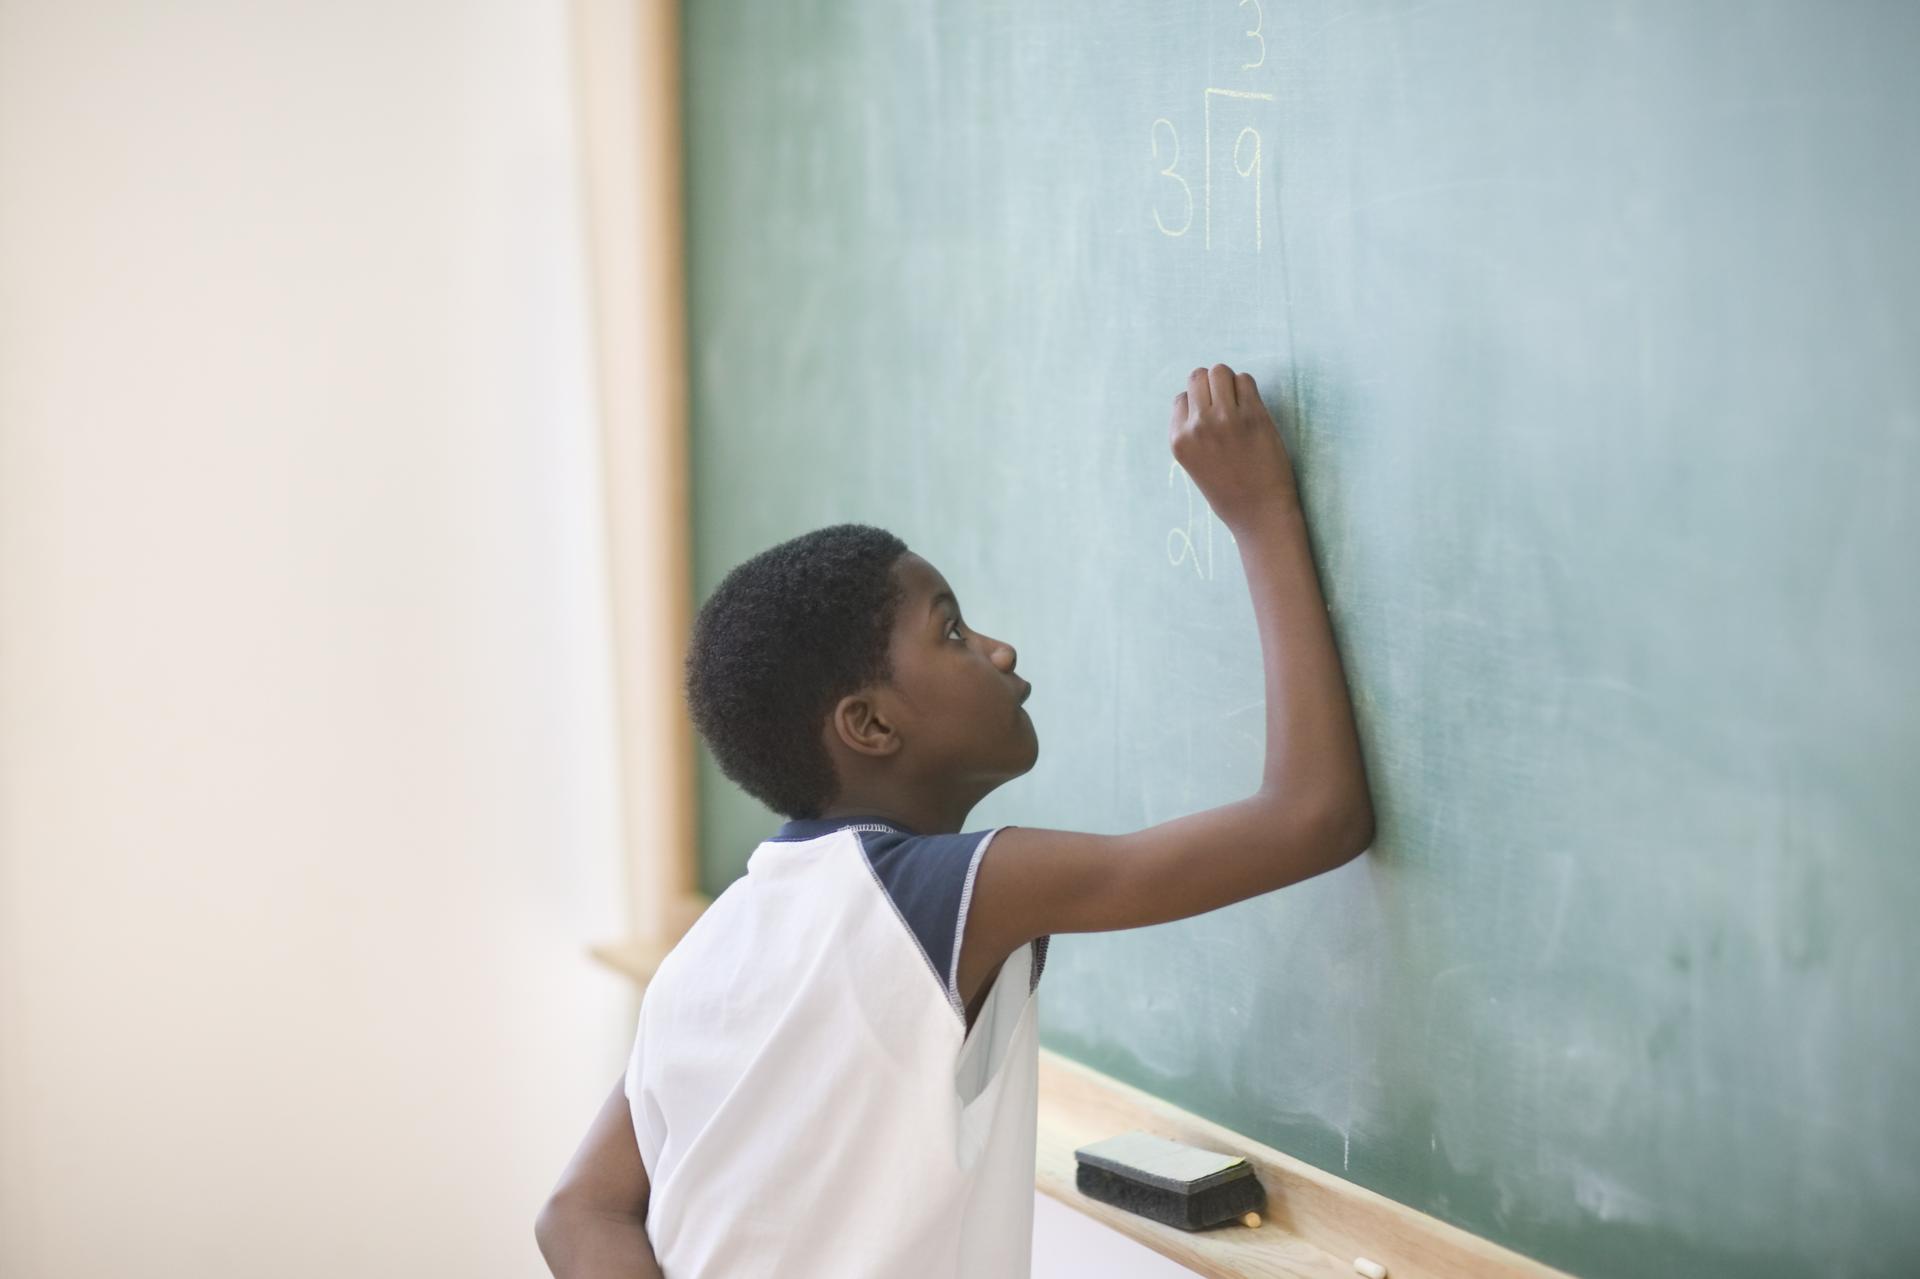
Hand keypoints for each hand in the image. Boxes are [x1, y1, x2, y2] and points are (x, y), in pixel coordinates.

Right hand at [1169, 363, 1298, 529]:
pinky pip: (1245, 379)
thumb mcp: (1194, 463)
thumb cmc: (1230, 492)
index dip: (1197, 405)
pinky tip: (1252, 408)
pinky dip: (1248, 388)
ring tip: (1239, 404)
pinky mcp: (1253, 415)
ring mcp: (1225, 418)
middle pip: (1198, 376)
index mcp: (1178, 440)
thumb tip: (1199, 396)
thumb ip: (1192, 432)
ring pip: (1220, 371)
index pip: (1181, 398)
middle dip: (1212, 385)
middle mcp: (1197, 426)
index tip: (1212, 420)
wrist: (1260, 513)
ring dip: (1230, 382)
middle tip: (1227, 406)